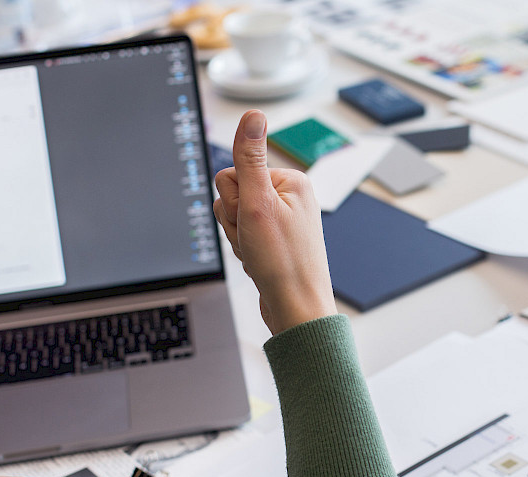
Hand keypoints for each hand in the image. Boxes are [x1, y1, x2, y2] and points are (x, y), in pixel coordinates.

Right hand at [212, 109, 337, 334]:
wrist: (296, 310)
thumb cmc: (282, 262)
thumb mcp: (259, 204)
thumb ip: (250, 158)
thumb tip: (253, 115)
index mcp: (290, 181)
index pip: (231, 175)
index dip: (233, 203)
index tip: (254, 223)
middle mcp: (289, 196)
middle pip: (231, 195)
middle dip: (235, 222)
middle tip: (256, 242)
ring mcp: (282, 219)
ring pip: (233, 217)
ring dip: (238, 239)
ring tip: (259, 254)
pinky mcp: (274, 238)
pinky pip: (242, 236)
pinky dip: (244, 251)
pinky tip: (260, 262)